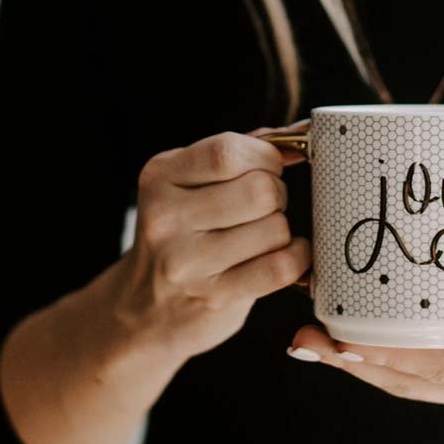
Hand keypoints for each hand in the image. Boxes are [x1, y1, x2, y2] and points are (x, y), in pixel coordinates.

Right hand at [113, 128, 311, 359]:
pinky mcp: (213, 297)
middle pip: (259, 190)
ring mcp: (187, 262)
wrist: (143, 309)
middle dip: (278, 194)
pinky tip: (284, 255)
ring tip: (265, 236)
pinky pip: (281, 266)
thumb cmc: (183, 236)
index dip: (266, 157)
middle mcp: (166, 218)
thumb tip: (300, 134)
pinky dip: (297, 256)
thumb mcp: (189, 186)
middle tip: (268, 206)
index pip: (227, 152)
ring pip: (275, 228)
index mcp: (160, 177)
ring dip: (283, 230)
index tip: (271, 167)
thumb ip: (238, 154)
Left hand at [288, 292, 443, 418]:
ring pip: (402, 377)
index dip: (380, 356)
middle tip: (301, 336)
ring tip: (310, 337)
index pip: (429, 369)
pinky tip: (354, 335)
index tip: (337, 338)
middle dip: (349, 359)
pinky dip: (381, 354)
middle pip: (402, 378)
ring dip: (355, 361)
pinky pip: (417, 367)